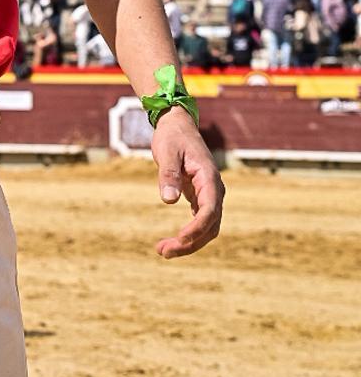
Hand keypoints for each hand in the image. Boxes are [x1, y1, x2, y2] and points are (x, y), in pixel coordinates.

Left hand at [151, 110, 223, 258]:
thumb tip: (169, 201)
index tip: (180, 238)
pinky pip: (200, 222)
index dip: (197, 227)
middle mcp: (214, 189)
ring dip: (189, 243)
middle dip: (190, 242)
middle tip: (163, 251)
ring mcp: (209, 195)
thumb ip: (168, 174)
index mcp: (209, 178)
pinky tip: (173, 242)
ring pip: (207, 228)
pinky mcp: (201, 197)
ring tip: (163, 251)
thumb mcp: (167, 151)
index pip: (210, 209)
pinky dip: (189, 234)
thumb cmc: (172, 136)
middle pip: (209, 225)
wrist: (177, 125)